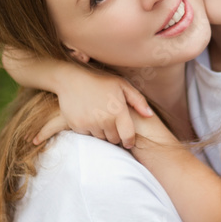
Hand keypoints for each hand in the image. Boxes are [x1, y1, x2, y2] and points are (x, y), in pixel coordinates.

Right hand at [34, 71, 152, 147]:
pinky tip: (88, 118)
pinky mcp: (77, 126)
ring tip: (99, 119)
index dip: (129, 142)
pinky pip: (87, 135)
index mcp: (118, 112)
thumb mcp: (122, 85)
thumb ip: (138, 100)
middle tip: (111, 124)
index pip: (128, 137)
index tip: (128, 142)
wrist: (71, 79)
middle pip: (114, 139)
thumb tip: (150, 115)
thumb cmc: (99, 81)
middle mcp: (105, 120)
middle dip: (114, 135)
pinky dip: (89, 130)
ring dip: (101, 133)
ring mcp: (90, 124)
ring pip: (100, 138)